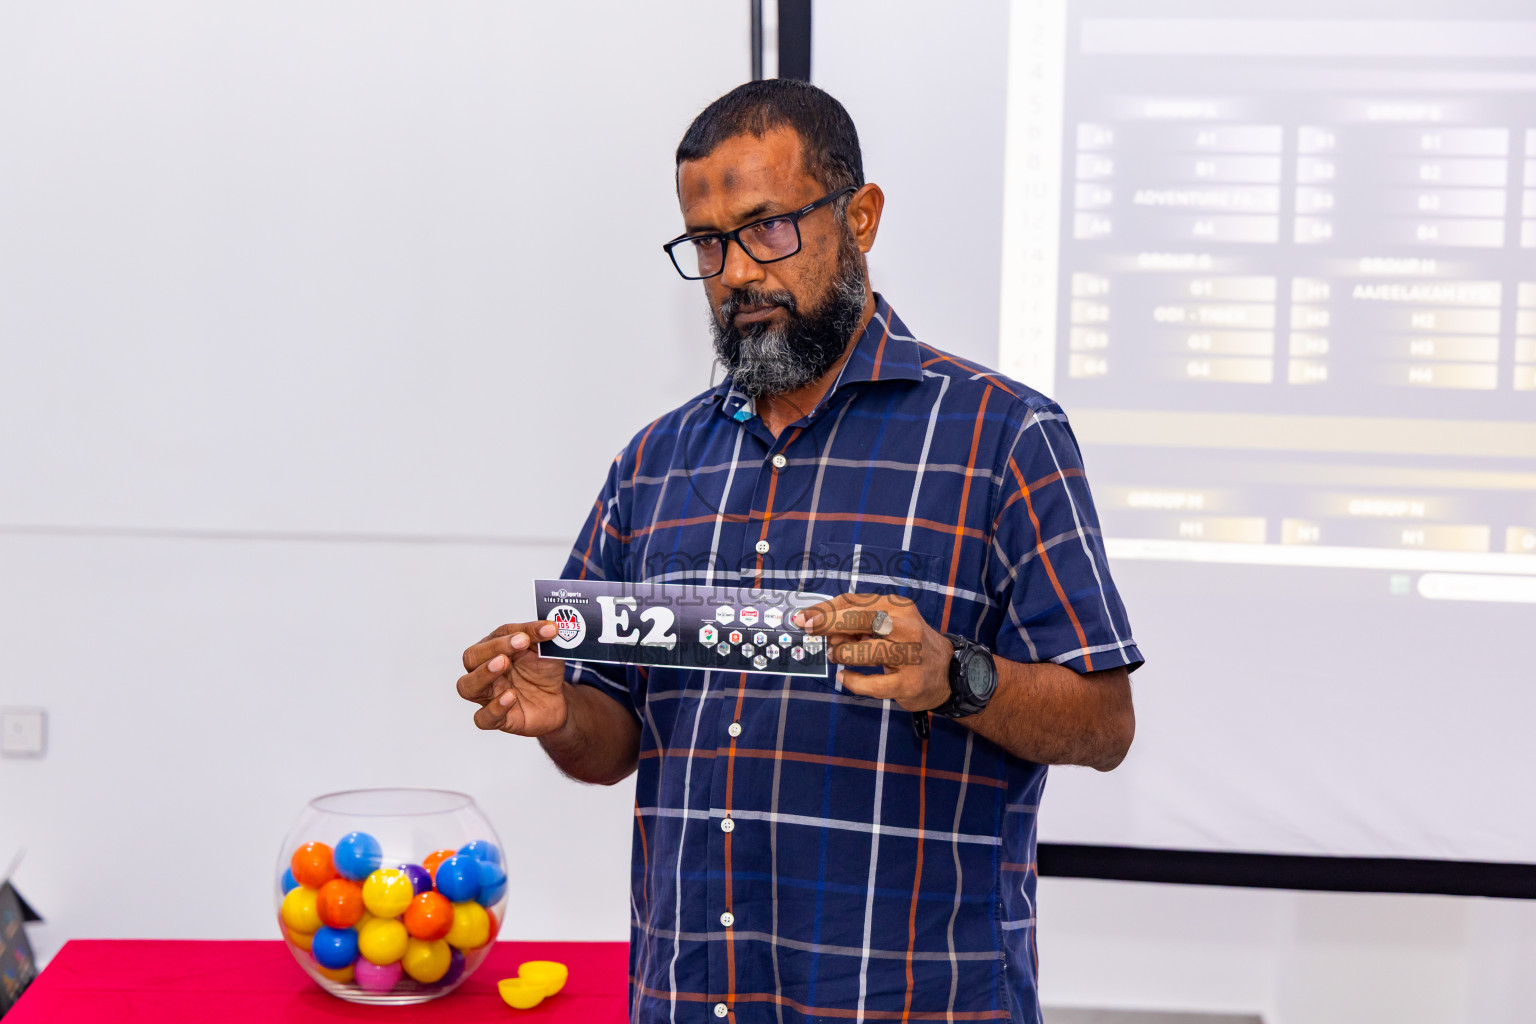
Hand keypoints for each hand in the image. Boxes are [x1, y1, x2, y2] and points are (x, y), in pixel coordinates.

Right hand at [456, 622, 569, 735]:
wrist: (557, 700)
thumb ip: (543, 638)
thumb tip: (550, 627)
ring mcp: (488, 695)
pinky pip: (483, 717)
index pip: (494, 637)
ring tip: (503, 664)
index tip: (528, 635)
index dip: (510, 635)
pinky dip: (495, 707)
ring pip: (467, 686)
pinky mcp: (497, 718)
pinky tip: (511, 696)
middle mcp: (484, 671)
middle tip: (517, 644)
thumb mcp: (546, 650)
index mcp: (493, 650)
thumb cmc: (543, 672)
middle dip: (493, 649)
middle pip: (472, 658)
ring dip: (483, 674)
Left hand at [792, 594, 953, 712]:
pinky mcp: (909, 683)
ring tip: (836, 656)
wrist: (948, 672)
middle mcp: (906, 627)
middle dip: (828, 624)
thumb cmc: (907, 643)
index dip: (825, 610)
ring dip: (842, 654)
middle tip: (810, 630)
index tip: (803, 617)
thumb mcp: (887, 622)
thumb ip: (855, 621)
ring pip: (862, 652)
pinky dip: (853, 681)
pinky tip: (846, 677)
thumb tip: (820, 624)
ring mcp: (910, 655)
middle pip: (859, 619)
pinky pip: (872, 684)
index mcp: (897, 607)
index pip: (855, 602)